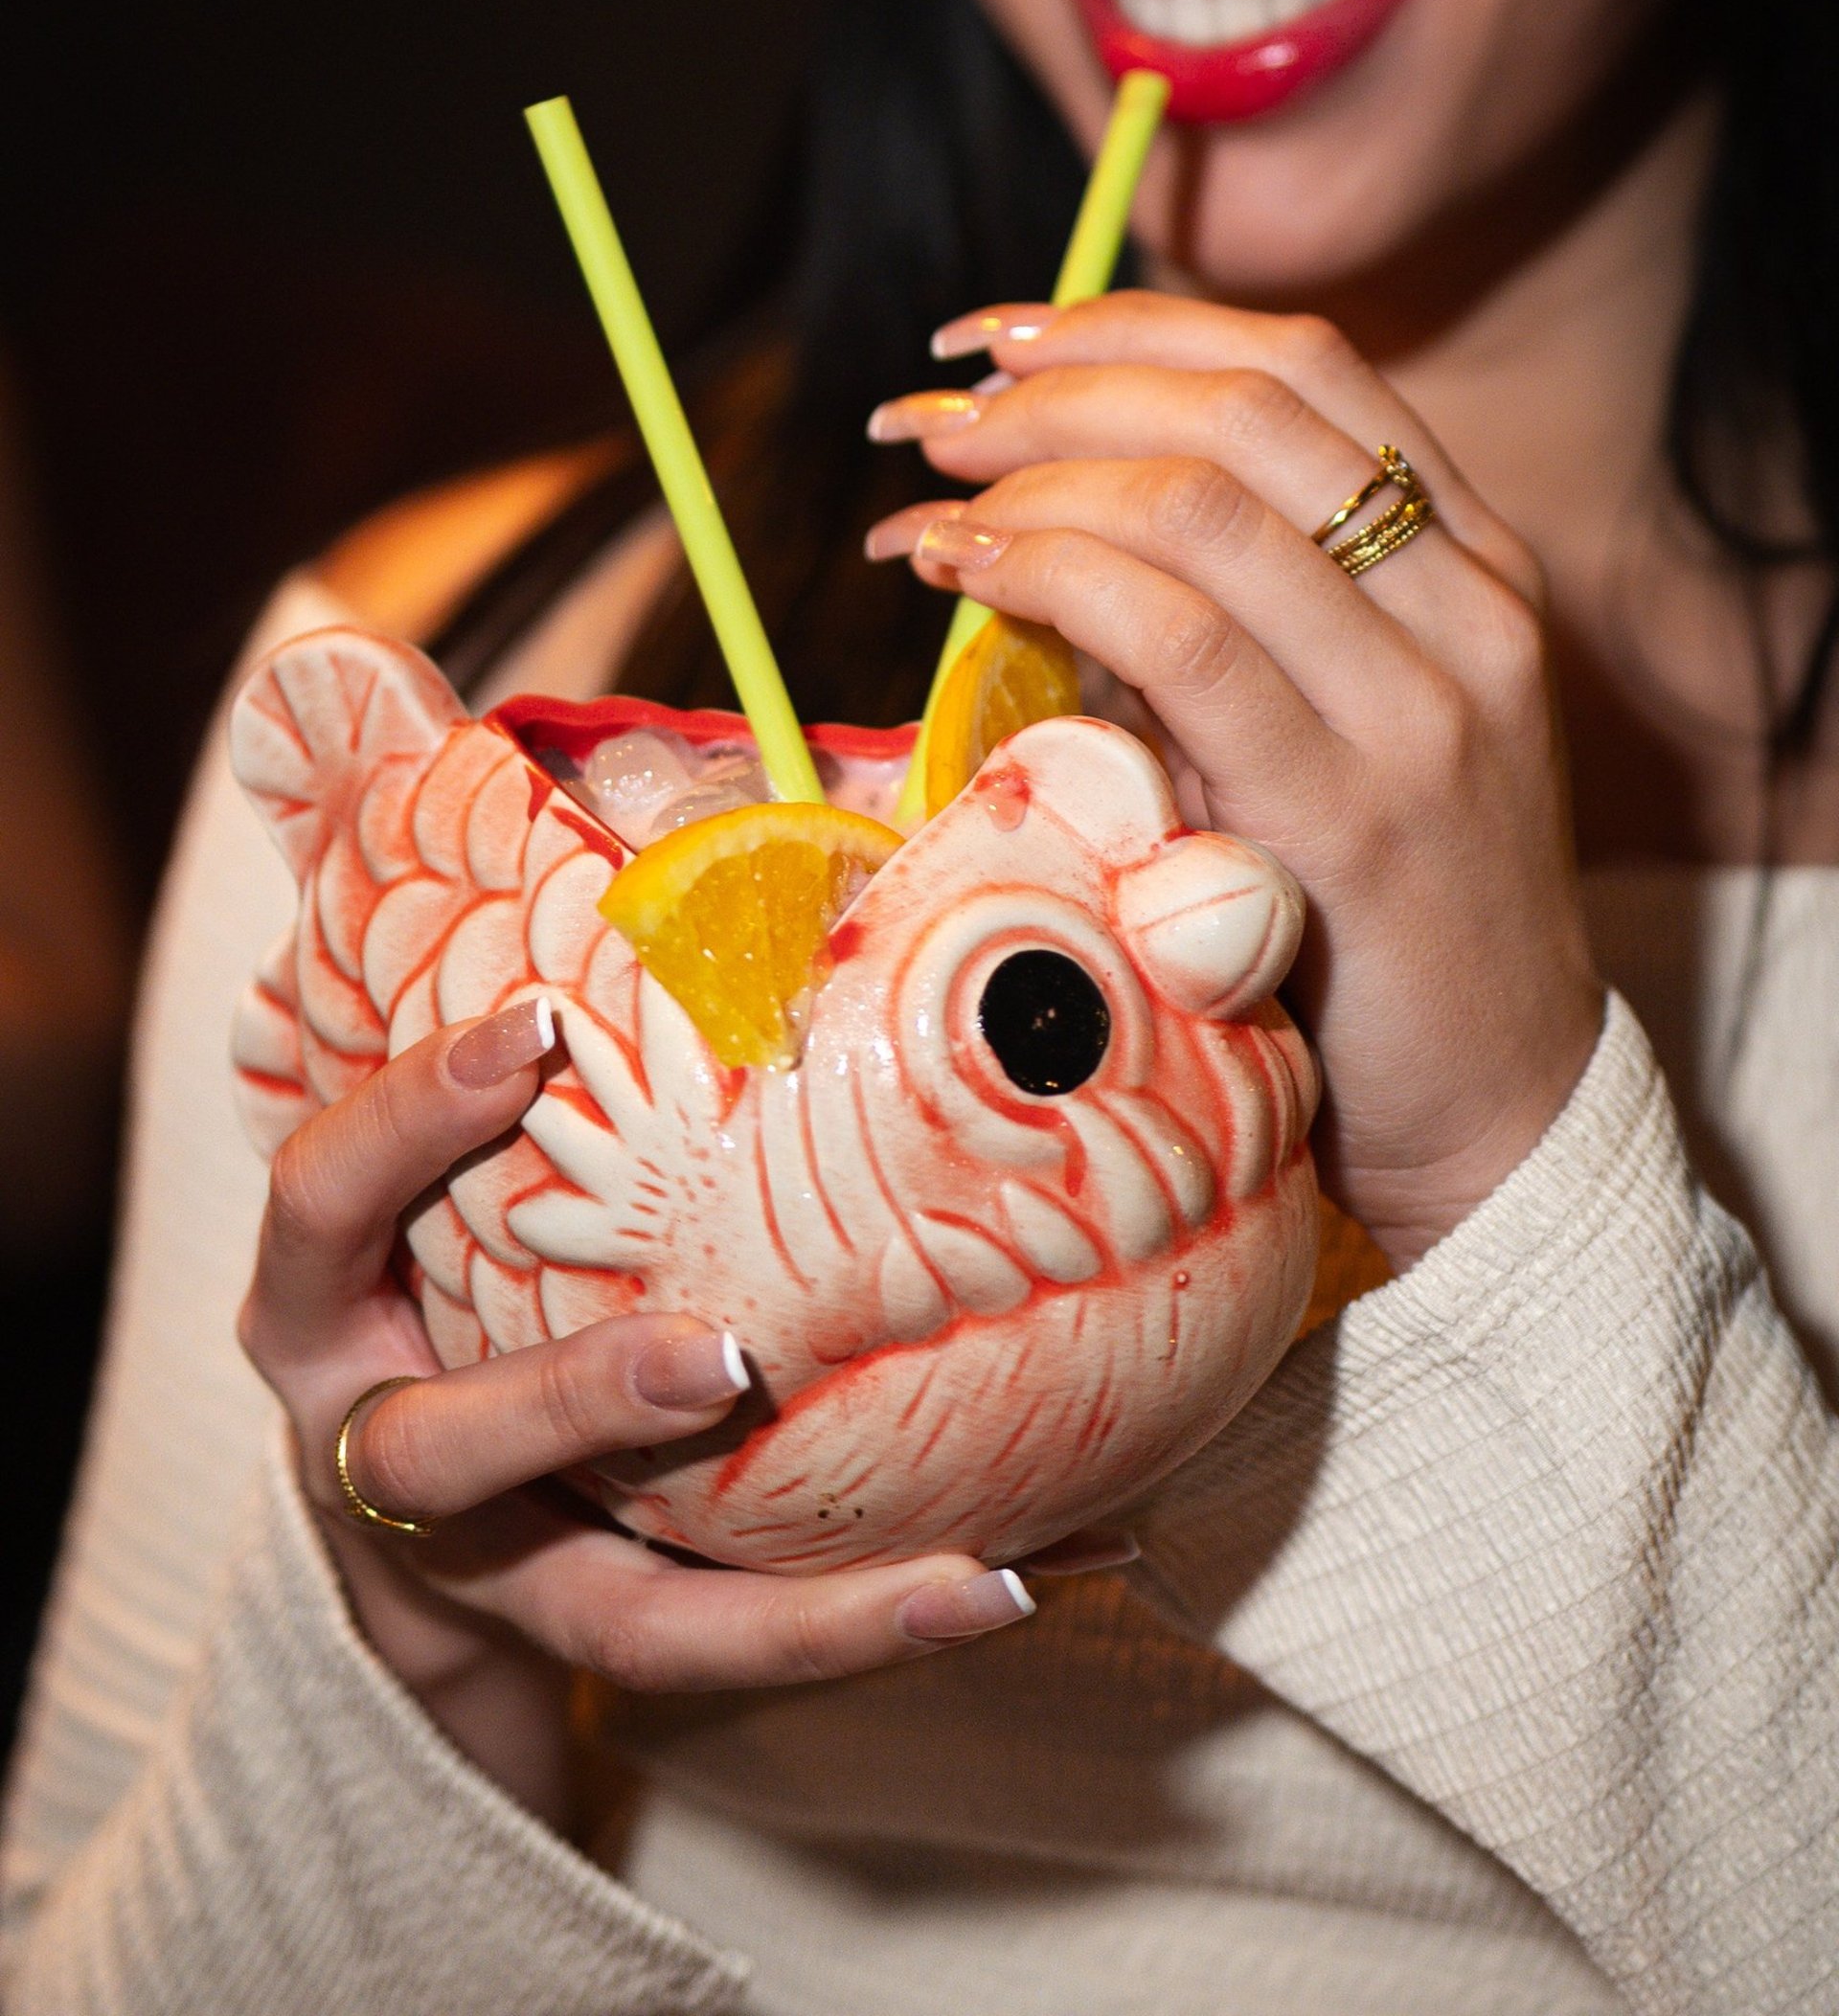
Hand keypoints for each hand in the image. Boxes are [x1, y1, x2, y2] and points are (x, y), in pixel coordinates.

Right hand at [239, 1001, 1031, 1828]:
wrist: (428, 1552)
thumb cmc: (457, 1295)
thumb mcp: (441, 1195)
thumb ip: (526, 1092)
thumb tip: (747, 882)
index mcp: (326, 1307)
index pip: (321, 1201)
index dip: (409, 1119)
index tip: (538, 1029)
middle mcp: (377, 1452)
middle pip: (435, 1448)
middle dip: (578, 1398)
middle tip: (723, 1358)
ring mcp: (485, 1574)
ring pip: (615, 1614)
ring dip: (794, 1602)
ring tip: (969, 1571)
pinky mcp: (587, 1647)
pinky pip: (730, 1651)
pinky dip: (873, 1622)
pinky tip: (1021, 1576)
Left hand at [866, 291, 1602, 1266]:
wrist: (1497, 1104)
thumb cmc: (1381, 919)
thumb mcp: (1334, 732)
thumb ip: (1230, 626)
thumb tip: (1043, 533)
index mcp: (1473, 562)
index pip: (1303, 366)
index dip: (1135, 325)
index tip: (1004, 340)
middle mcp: (1468, 606)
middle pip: (1242, 405)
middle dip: (1057, 387)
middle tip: (930, 417)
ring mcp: (1425, 704)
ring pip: (1199, 502)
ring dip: (1028, 478)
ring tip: (923, 508)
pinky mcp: (1354, 812)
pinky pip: (1177, 639)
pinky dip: (1048, 578)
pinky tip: (965, 577)